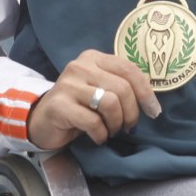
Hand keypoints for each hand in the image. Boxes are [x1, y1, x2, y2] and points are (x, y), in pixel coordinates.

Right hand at [26, 49, 160, 149]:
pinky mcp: (59, 105)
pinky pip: (93, 121)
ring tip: (111, 131)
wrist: (43, 120)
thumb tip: (150, 101)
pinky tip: (98, 137)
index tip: (153, 111)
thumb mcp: (100, 89)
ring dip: (116, 124)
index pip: (129, 69)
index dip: (146, 91)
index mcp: (94, 58)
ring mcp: (68, 84)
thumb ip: (120, 86)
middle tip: (127, 127)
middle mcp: (80, 66)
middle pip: (122, 88)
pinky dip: (101, 134)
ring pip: (110, 103)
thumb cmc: (79, 106)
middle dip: (131, 113)